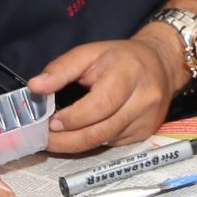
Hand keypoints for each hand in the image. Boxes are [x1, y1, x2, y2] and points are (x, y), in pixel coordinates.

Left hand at [29, 35, 185, 154]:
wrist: (160, 64)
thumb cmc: (121, 57)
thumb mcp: (89, 52)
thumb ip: (61, 69)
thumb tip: (35, 87)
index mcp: (129, 73)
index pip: (100, 104)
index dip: (73, 118)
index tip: (51, 122)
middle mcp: (144, 98)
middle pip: (102, 130)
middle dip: (68, 139)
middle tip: (46, 139)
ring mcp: (147, 119)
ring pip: (105, 141)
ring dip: (76, 144)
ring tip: (56, 139)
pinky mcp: (146, 132)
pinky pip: (113, 143)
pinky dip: (93, 141)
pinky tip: (81, 134)